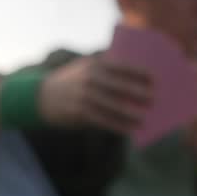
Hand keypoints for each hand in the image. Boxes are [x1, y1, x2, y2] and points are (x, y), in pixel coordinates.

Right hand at [38, 55, 152, 133]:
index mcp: (94, 65)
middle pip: (119, 86)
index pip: (120, 66)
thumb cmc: (73, 81)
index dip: (138, 72)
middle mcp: (89, 79)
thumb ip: (107, 69)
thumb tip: (137, 79)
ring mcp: (83, 96)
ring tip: (144, 119)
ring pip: (112, 106)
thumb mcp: (85, 68)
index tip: (154, 78)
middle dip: (137, 93)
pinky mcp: (79, 113)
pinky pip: (103, 120)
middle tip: (154, 100)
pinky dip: (118, 126)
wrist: (41, 96)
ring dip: (129, 114)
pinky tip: (129, 130)